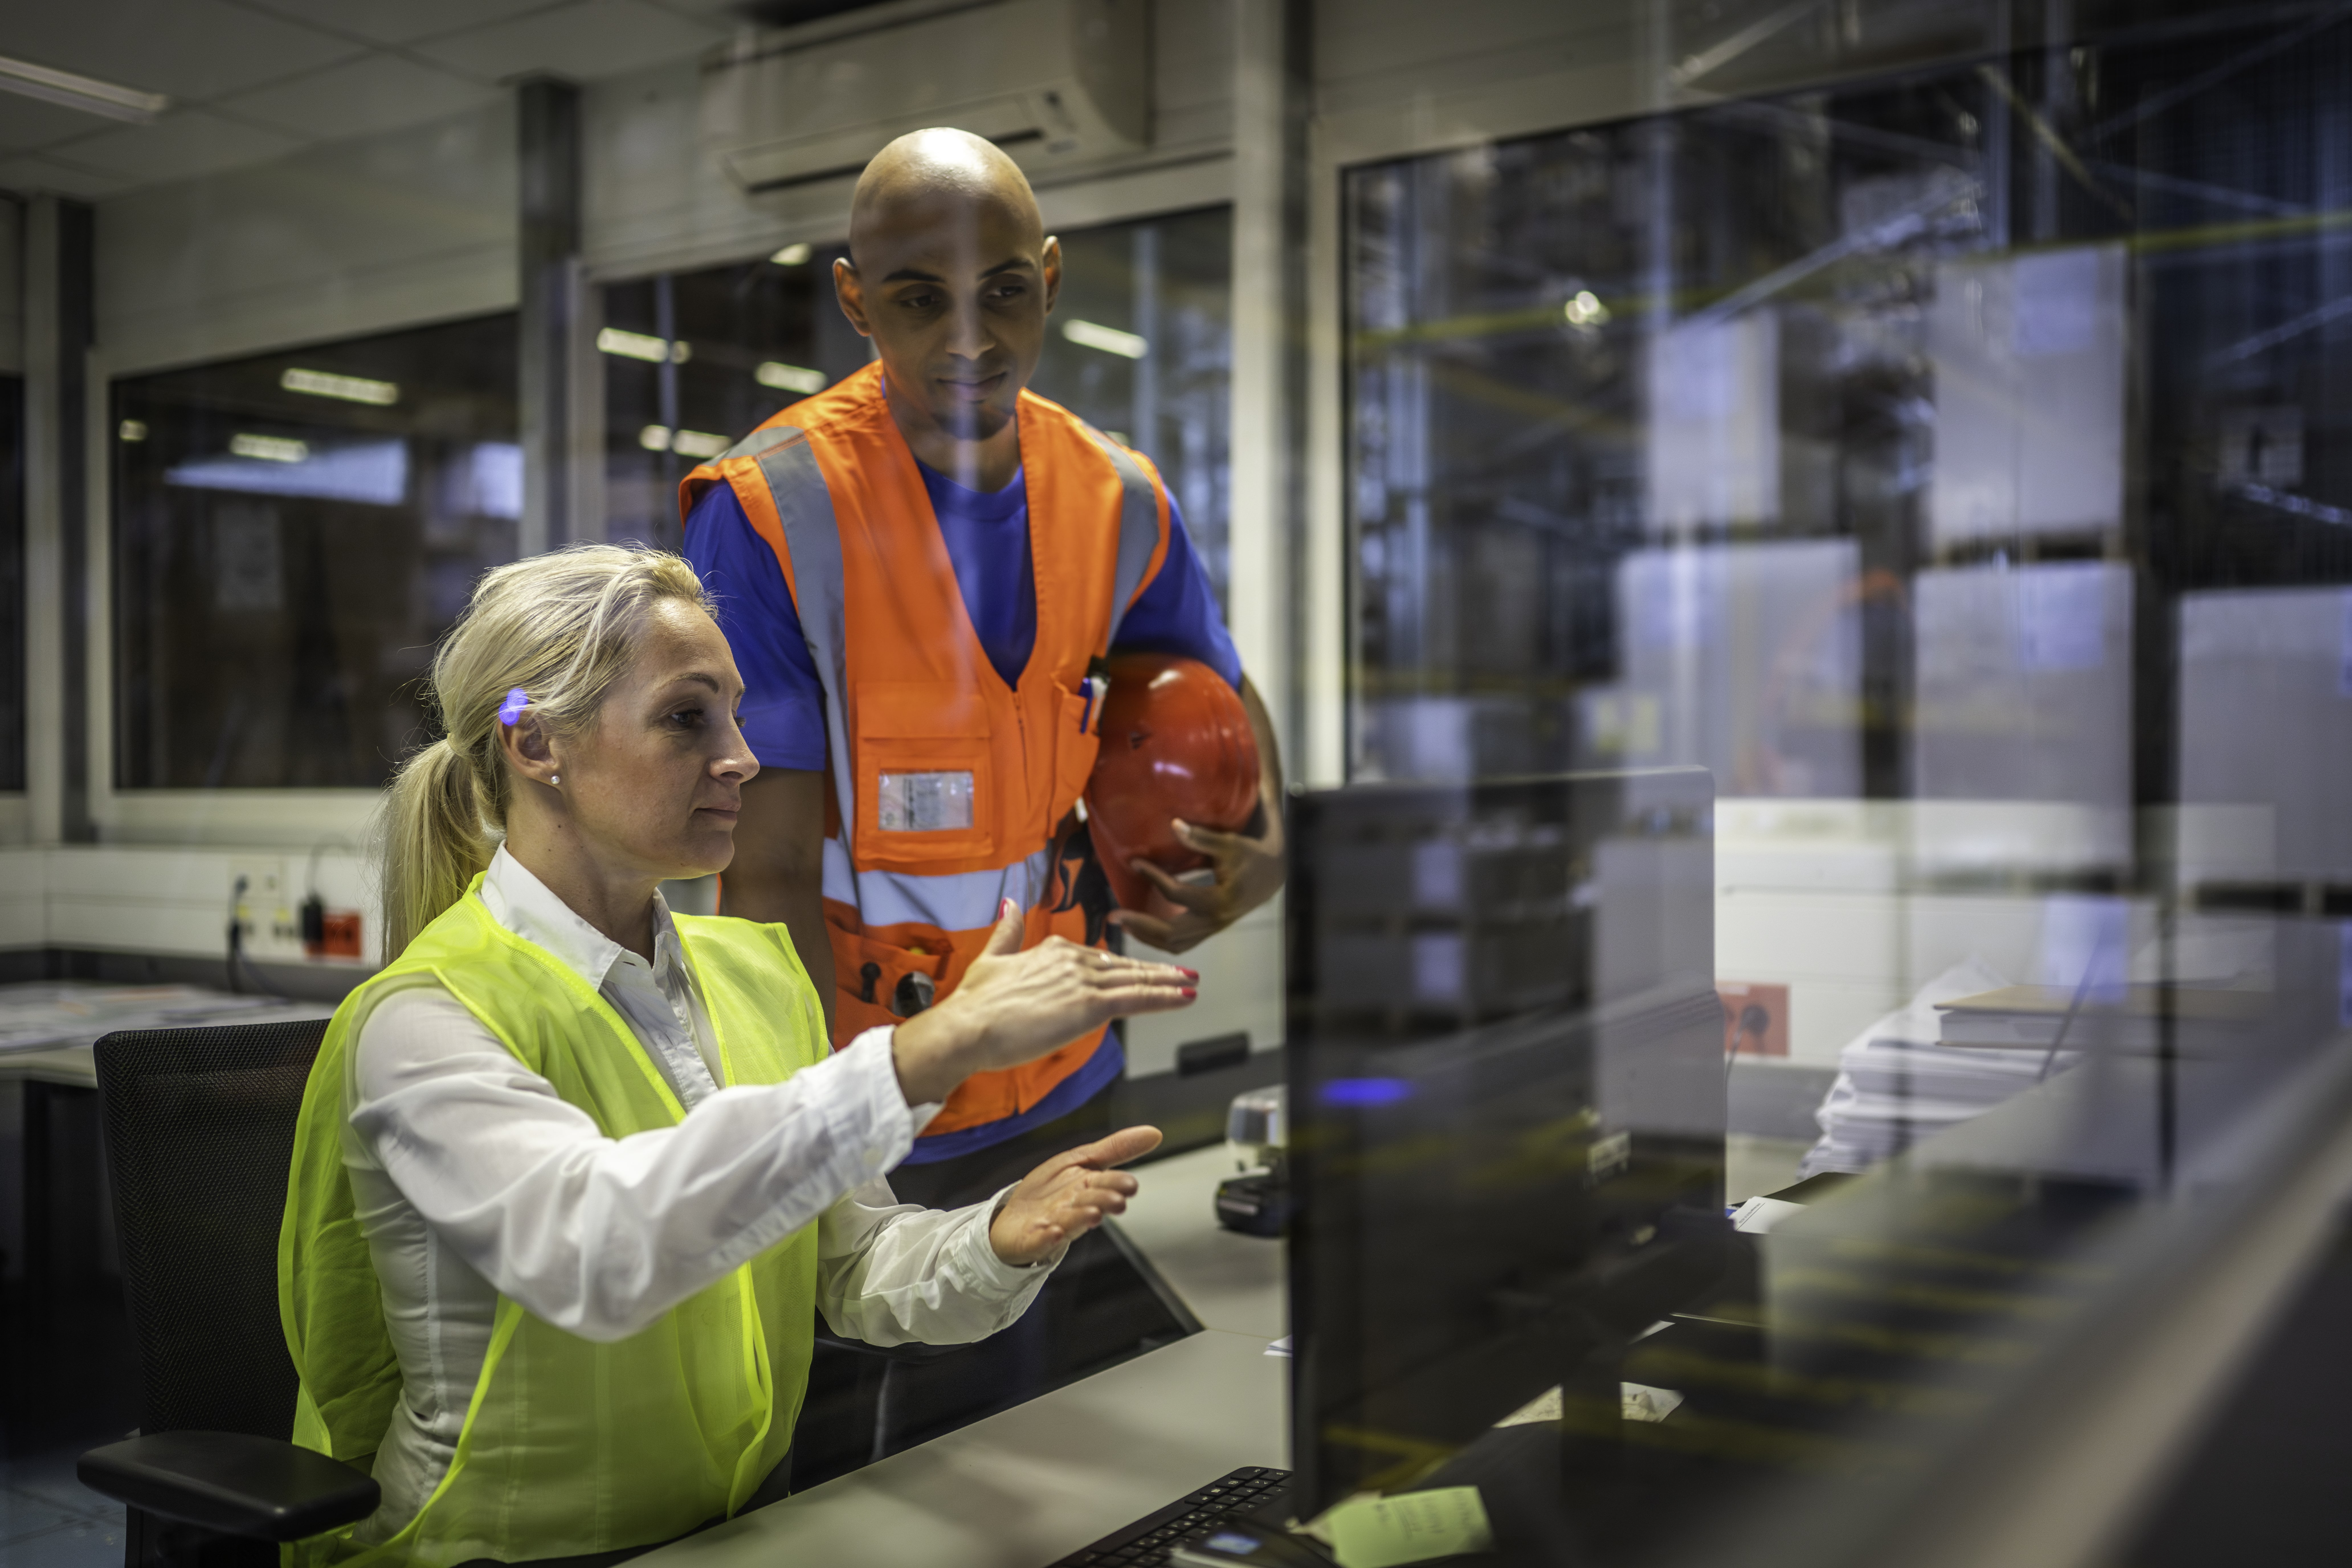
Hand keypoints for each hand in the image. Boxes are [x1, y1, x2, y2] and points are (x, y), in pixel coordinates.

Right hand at [892, 901, 1196, 1104]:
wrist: (968, 1027)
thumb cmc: (976, 1003)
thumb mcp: (992, 958)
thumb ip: (1007, 931)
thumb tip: (1009, 905)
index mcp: (1053, 949)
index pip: (1098, 958)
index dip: (1123, 965)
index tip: (1139, 968)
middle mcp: (1073, 959)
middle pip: (1123, 966)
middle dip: (1156, 971)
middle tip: (1184, 973)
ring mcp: (1084, 982)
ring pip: (1136, 980)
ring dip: (1168, 983)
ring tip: (1191, 983)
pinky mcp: (1090, 1006)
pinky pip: (1137, 1000)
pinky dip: (1164, 998)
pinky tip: (1185, 997)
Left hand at [989, 1125, 1163, 1264]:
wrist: (1014, 1216)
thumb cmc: (1051, 1190)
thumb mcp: (1081, 1160)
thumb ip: (1116, 1148)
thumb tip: (1155, 1133)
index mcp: (1088, 1187)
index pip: (1107, 1183)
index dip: (1118, 1184)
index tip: (1131, 1185)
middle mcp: (1074, 1208)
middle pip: (1091, 1203)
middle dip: (1104, 1201)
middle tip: (1117, 1200)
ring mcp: (1054, 1224)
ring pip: (1070, 1222)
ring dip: (1081, 1218)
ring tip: (1092, 1214)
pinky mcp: (1032, 1239)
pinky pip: (1040, 1239)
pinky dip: (1047, 1237)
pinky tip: (1053, 1232)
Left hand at [1108, 803, 1285, 955]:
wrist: (1271, 874)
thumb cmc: (1249, 854)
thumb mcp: (1229, 843)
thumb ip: (1202, 837)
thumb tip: (1174, 824)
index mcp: (1220, 899)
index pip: (1177, 894)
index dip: (1153, 877)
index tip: (1134, 863)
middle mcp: (1215, 921)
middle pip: (1171, 932)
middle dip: (1140, 925)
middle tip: (1113, 915)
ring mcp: (1212, 929)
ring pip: (1175, 944)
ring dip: (1146, 937)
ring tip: (1123, 925)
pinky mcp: (1210, 930)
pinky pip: (1181, 943)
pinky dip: (1159, 940)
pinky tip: (1142, 930)